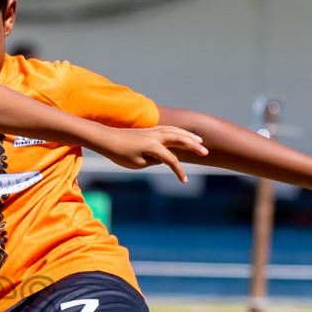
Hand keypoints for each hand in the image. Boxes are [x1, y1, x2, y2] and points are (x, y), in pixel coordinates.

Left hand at [91, 125, 205, 180]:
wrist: (106, 138)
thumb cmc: (120, 153)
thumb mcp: (137, 163)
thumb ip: (154, 160)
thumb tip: (165, 158)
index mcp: (153, 146)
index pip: (171, 160)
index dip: (179, 172)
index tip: (184, 182)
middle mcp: (156, 136)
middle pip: (179, 139)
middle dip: (193, 146)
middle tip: (205, 152)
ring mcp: (153, 131)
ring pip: (175, 131)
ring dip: (188, 136)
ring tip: (200, 140)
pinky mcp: (150, 130)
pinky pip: (169, 129)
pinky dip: (178, 131)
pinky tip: (183, 135)